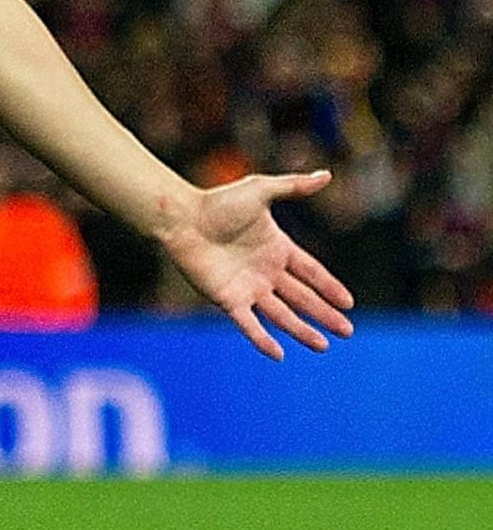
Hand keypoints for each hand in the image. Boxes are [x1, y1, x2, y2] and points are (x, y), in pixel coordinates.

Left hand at [161, 170, 355, 358]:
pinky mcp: (227, 298)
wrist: (181, 217)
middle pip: (301, 297)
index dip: (329, 287)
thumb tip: (327, 175)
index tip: (349, 303)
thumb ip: (293, 186)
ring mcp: (247, 287)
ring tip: (324, 346)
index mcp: (276, 248)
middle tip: (348, 331)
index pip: (310, 272)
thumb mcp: (260, 190)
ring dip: (302, 330)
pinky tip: (279, 354)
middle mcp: (265, 271)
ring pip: (281, 314)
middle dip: (324, 314)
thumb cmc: (217, 202)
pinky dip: (263, 339)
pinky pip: (249, 323)